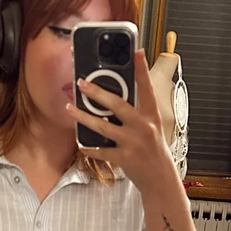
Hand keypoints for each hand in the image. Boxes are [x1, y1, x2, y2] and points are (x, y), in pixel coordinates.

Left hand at [66, 49, 175, 194]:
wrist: (160, 179)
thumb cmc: (153, 150)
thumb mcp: (151, 127)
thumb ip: (136, 112)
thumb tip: (112, 97)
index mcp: (151, 115)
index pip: (146, 88)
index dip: (142, 70)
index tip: (137, 52)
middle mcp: (143, 127)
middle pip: (117, 105)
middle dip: (97, 92)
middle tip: (82, 82)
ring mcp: (133, 143)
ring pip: (103, 126)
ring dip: (84, 117)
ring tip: (70, 108)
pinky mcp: (124, 159)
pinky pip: (101, 151)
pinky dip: (90, 147)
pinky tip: (81, 143)